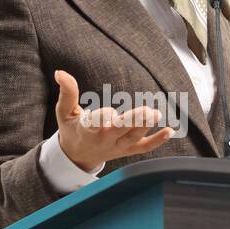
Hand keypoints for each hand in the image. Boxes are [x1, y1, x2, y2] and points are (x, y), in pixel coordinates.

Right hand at [54, 69, 174, 171]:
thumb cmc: (71, 129)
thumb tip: (60, 73)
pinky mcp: (127, 150)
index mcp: (86, 130)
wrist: (78, 155)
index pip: (94, 124)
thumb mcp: (64, 112)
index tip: (109, 112)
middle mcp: (103, 140)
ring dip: (146, 126)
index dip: (102, 119)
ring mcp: (117, 147)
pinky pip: (143, 148)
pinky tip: (169, 131)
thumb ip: (66, 92)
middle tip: (146, 110)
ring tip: (156, 113)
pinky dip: (157, 141)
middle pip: (119, 131)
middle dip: (132, 121)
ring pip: (133, 138)